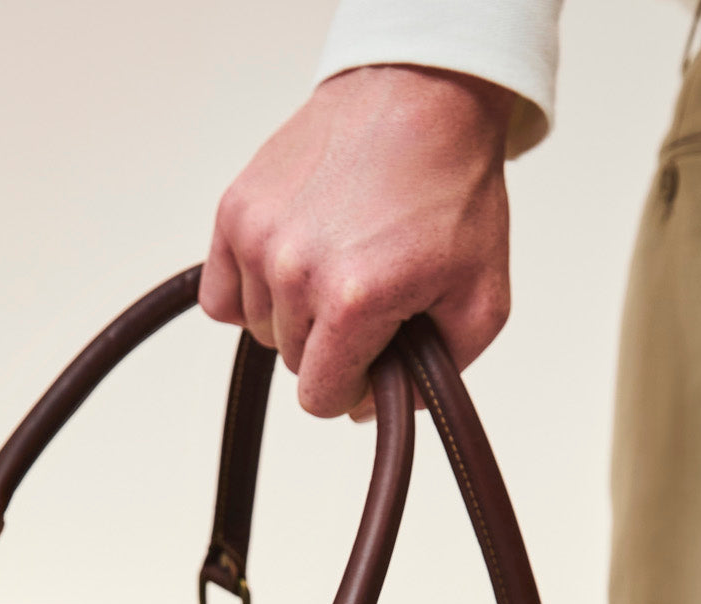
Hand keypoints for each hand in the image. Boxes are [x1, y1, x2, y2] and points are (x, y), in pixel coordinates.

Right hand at [200, 65, 513, 418]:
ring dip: (294, 314)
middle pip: (292, 363)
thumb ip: (434, 380)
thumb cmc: (452, 192)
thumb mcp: (481, 300)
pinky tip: (290, 266)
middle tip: (369, 295)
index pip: (320, 399)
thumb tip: (367, 410)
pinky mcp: (235, 210)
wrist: (422, 96)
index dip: (353, 387)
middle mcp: (295, 270)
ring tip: (336, 266)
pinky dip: (250, 291)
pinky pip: (219, 296)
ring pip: (258, 329)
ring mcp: (259, 237)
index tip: (377, 353)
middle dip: (332, 345)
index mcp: (353, 300)